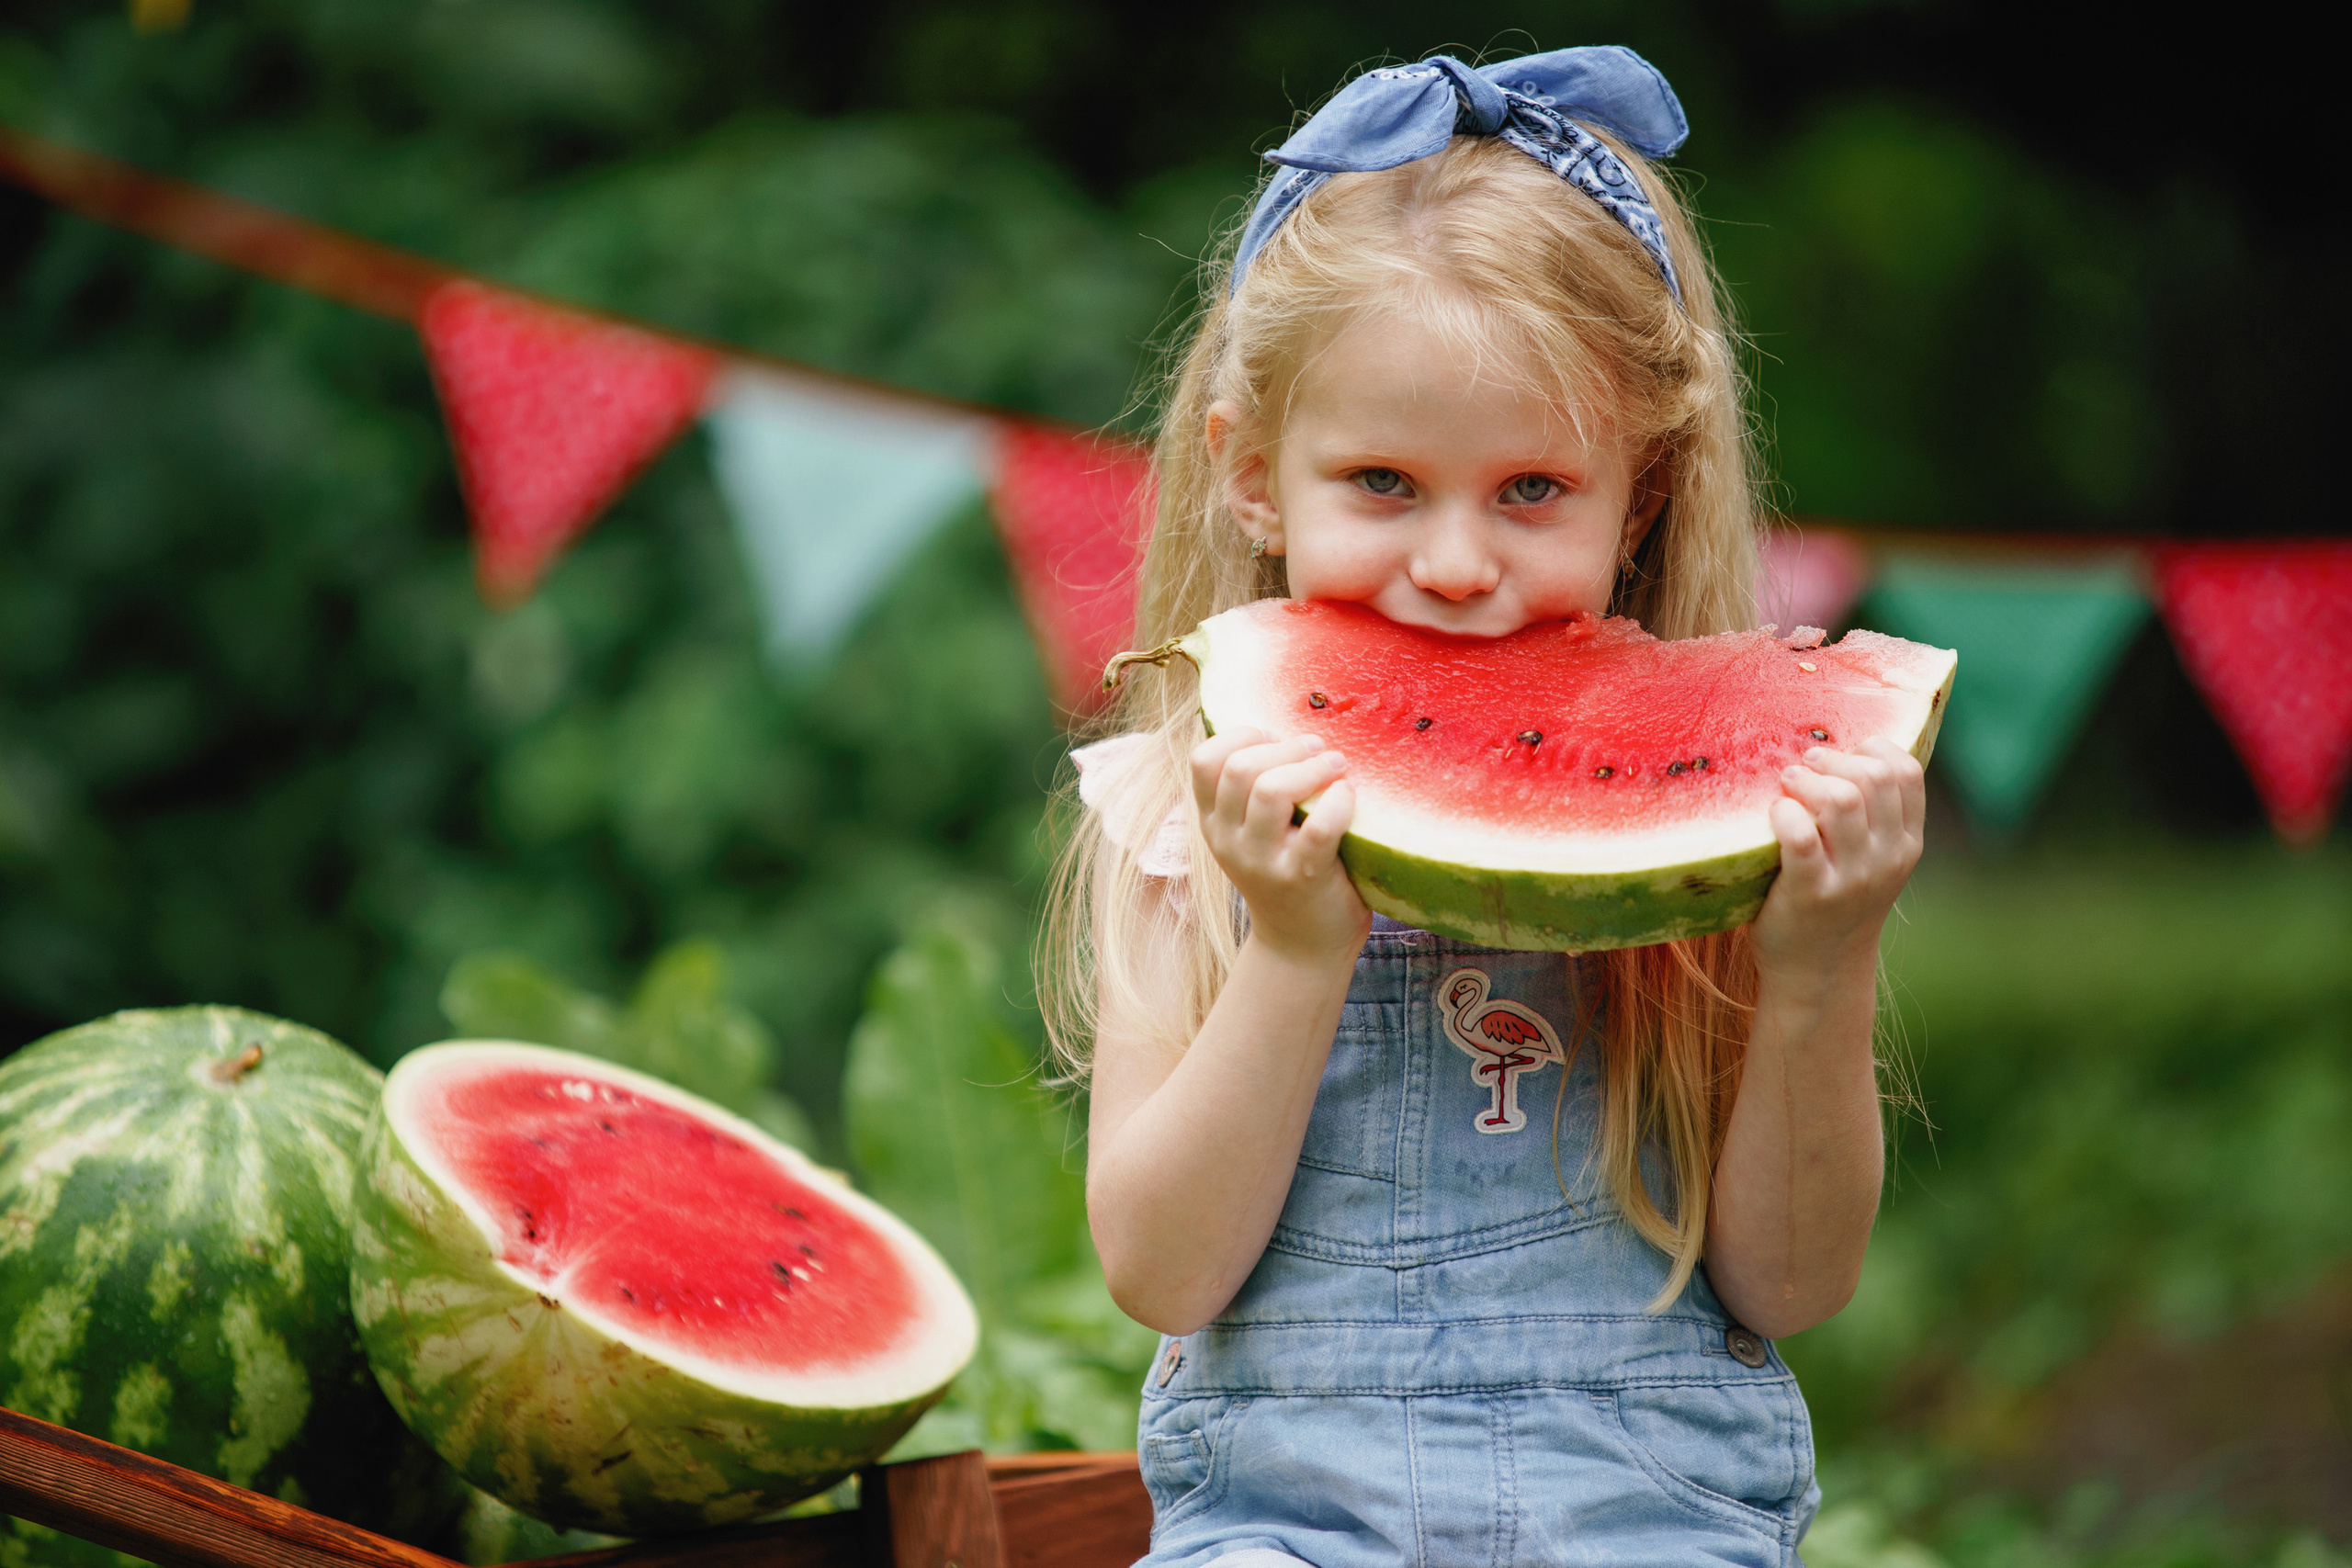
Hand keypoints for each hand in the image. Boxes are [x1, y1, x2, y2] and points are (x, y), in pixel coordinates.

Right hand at [1190, 727, 1370, 962]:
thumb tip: (1288, 727)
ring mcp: (1261, 861)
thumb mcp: (1255, 832)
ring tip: (1337, 766)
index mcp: (1212, 822)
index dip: (1241, 735)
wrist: (1302, 947)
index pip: (1203, 760)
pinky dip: (1338, 801)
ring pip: (1269, 790)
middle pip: (1239, 768)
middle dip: (1285, 747)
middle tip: (1318, 750)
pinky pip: (1318, 827)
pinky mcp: (1301, 878)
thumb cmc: (1288, 873)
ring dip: (1311, 767)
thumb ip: (1255, 789)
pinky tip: (1349, 796)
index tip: (1276, 739)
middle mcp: (1227, 841)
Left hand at [1752, 736, 1925, 982]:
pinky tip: (1774, 814)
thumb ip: (1870, 816)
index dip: (1871, 749)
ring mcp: (1853, 878)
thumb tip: (1833, 750)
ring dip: (1806, 781)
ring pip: (1841, 800)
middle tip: (1804, 767)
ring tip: (1787, 785)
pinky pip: (1801, 837)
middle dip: (1832, 760)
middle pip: (1873, 778)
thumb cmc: (1834, 902)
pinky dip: (1784, 814)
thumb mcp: (1870, 860)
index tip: (1840, 756)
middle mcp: (1887, 859)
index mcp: (1906, 843)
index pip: (1907, 773)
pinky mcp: (1812, 893)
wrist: (1818, 970)